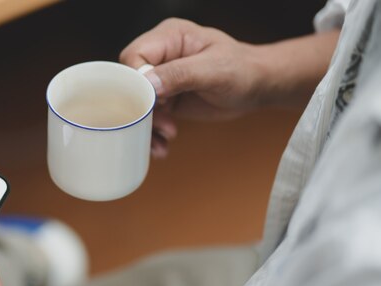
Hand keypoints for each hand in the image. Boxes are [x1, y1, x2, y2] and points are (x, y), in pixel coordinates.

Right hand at [120, 18, 338, 157]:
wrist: (258, 87)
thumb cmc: (243, 69)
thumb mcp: (214, 70)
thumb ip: (180, 74)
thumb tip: (148, 83)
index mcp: (169, 37)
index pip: (135, 56)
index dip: (136, 81)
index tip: (153, 102)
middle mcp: (160, 56)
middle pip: (130, 81)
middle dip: (142, 107)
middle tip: (161, 124)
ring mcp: (161, 78)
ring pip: (137, 103)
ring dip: (147, 124)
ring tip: (165, 139)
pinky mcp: (166, 98)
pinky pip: (150, 116)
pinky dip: (153, 132)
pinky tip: (163, 144)